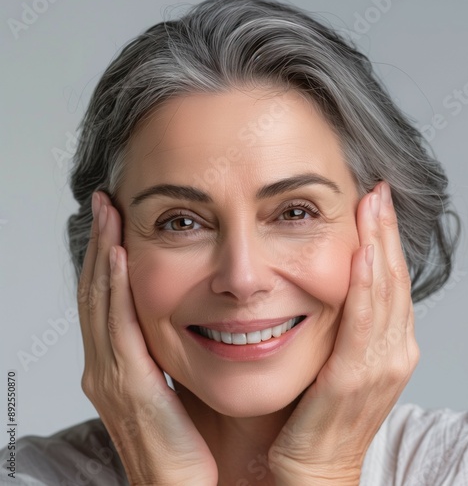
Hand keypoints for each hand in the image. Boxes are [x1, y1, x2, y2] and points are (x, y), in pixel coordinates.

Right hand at [77, 191, 217, 485]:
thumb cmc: (185, 440)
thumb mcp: (175, 382)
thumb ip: (172, 349)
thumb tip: (195, 314)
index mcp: (119, 362)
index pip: (108, 297)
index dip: (107, 257)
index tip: (116, 221)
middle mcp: (105, 364)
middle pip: (96, 290)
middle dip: (99, 242)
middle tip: (105, 203)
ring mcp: (110, 373)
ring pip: (100, 300)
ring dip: (102, 252)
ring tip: (108, 214)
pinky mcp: (126, 384)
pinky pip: (117, 325)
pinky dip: (113, 287)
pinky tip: (117, 256)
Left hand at [268, 181, 419, 484]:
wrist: (310, 469)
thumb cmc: (313, 414)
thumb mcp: (328, 357)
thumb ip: (330, 320)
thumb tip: (309, 281)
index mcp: (385, 343)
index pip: (386, 280)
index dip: (383, 239)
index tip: (373, 201)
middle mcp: (392, 349)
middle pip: (391, 278)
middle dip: (385, 232)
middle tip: (377, 190)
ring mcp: (380, 364)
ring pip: (384, 292)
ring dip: (379, 246)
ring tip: (373, 206)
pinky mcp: (356, 379)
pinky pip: (363, 324)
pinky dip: (364, 287)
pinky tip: (361, 255)